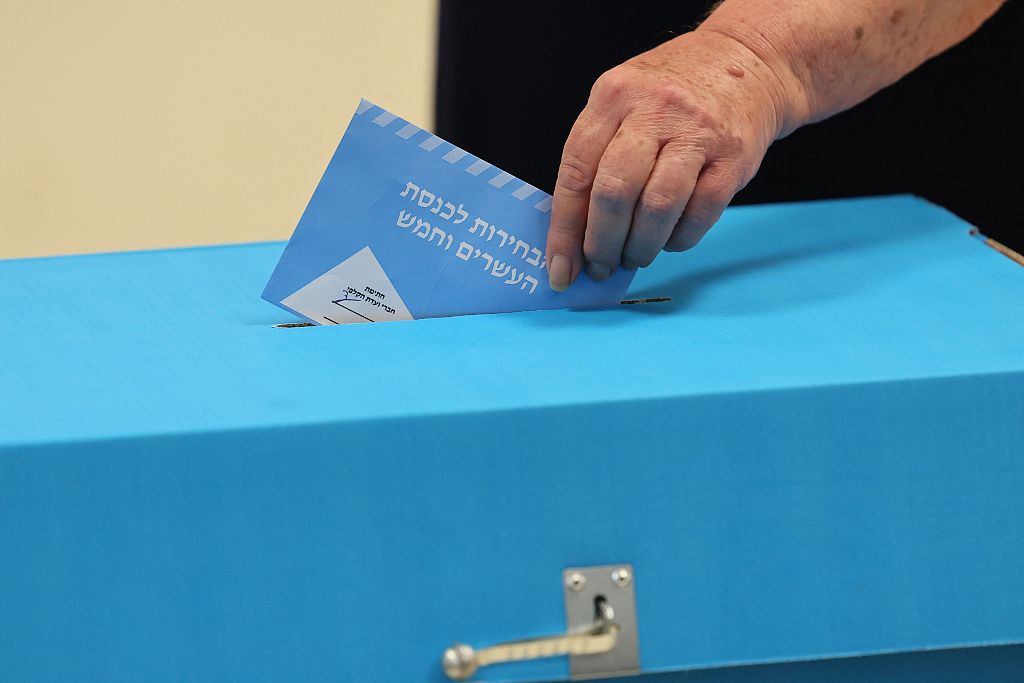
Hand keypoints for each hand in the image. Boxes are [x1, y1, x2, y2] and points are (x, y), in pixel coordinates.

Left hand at [545, 28, 796, 289]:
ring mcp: (697, 132)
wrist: (748, 62)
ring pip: (658, 207)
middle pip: (615, 192)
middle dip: (602, 244)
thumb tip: (575, 235)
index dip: (565, 229)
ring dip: (640, 247)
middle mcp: (654, 109)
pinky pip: (700, 213)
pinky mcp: (734, 156)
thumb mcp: (623, 103)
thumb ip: (598, 157)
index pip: (576, 172)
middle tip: (601, 267)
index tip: (560, 268)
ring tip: (635, 257)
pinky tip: (669, 240)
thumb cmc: (672, 96)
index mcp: (613, 96)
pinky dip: (679, 239)